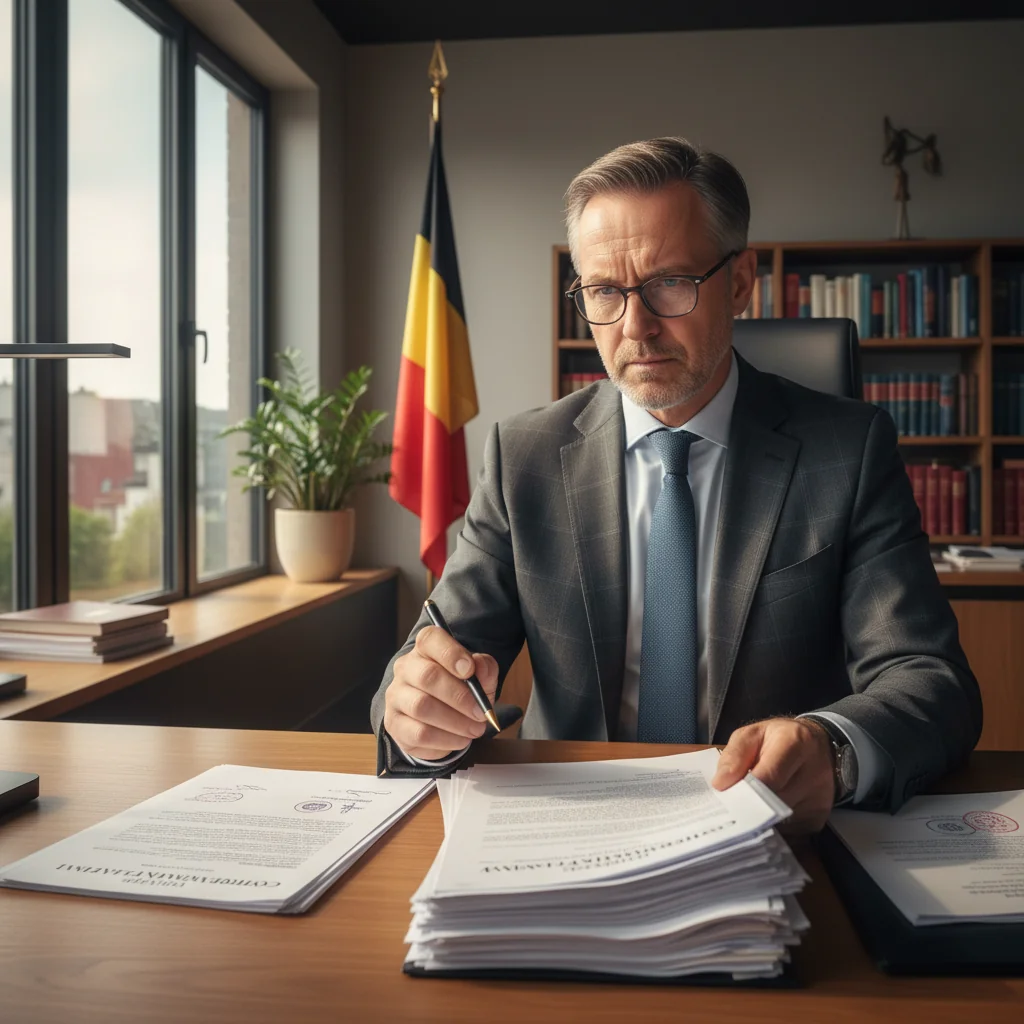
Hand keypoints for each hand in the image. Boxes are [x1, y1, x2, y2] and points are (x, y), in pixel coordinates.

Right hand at [383, 626, 498, 760]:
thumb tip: (480, 668)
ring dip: (455, 721)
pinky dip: (445, 739)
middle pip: (427, 676)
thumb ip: (484, 669)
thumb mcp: (479, 677)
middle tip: (480, 712)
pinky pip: (419, 733)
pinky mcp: (394, 724)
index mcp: (425, 649)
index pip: (430, 639)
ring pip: (422, 707)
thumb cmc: (460, 690)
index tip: (470, 670)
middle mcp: (405, 668)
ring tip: (474, 729)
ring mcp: (396, 696)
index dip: (451, 653)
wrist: (438, 720)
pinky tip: (460, 739)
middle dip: (460, 697)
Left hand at [711, 717, 834, 833]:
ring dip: (760, 817)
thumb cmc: (778, 739)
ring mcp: (819, 799)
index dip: (745, 790)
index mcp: (796, 743)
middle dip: (749, 805)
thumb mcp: (751, 735)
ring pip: (779, 820)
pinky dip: (773, 824)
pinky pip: (788, 831)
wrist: (817, 745)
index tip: (725, 799)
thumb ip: (734, 755)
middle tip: (731, 806)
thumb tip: (721, 784)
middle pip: (774, 802)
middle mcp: (814, 772)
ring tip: (749, 805)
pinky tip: (767, 812)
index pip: (769, 776)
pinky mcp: (819, 818)